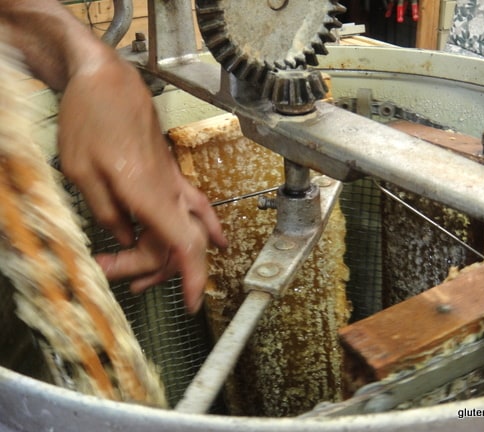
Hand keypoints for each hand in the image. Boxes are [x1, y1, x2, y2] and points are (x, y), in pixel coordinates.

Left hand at [57, 55, 226, 312]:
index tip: (191, 302)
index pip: (185, 244)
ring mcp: (174, 182)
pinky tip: (217, 239)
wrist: (108, 81)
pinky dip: (204, 228)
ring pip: (187, 229)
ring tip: (138, 274)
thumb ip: (107, 213)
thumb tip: (125, 238)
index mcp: (148, 193)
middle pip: (177, 243)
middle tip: (107, 269)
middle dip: (147, 268)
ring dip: (166, 255)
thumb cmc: (91, 119)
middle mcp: (169, 191)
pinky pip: (195, 208)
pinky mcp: (171, 175)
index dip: (192, 277)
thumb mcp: (81, 172)